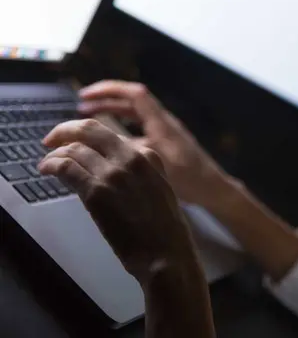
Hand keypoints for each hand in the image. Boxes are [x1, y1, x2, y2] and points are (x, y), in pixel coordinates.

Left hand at [38, 119, 200, 282]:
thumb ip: (141, 175)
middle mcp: (132, 158)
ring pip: (74, 148)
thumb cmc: (165, 231)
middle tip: (51, 139)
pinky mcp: (97, 191)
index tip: (76, 143)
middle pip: (90, 130)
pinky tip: (46, 170)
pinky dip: (51, 165)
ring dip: (54, 153)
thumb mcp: (161, 191)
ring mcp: (114, 173)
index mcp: (149, 157)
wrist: (166, 253)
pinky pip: (66, 167)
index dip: (88, 137)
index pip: (111, 135)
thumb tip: (112, 172)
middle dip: (65, 130)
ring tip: (46, 163)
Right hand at [77, 81, 232, 208]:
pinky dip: (121, 129)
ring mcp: (164, 133)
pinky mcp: (164, 144)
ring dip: (111, 113)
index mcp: (162, 123)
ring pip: (134, 115)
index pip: (135, 94)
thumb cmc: (191, 179)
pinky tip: (108, 141)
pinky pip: (138, 128)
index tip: (85, 96)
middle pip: (131, 101)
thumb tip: (101, 142)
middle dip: (105, 100)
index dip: (109, 90)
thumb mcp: (157, 164)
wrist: (213, 190)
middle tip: (80, 106)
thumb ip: (132, 151)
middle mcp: (163, 123)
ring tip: (87, 119)